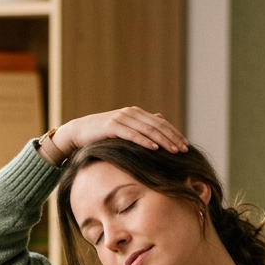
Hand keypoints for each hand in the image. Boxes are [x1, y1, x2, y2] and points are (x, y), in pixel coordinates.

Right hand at [48, 107, 187, 159]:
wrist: (79, 132)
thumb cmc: (102, 134)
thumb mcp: (124, 130)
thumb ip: (142, 126)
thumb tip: (160, 121)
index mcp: (136, 113)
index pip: (160, 124)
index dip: (174, 133)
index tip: (186, 146)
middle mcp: (131, 113)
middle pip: (157, 126)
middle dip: (172, 138)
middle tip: (184, 150)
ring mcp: (121, 118)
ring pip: (147, 130)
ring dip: (163, 140)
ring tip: (174, 151)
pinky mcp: (111, 126)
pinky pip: (132, 134)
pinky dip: (144, 141)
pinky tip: (154, 148)